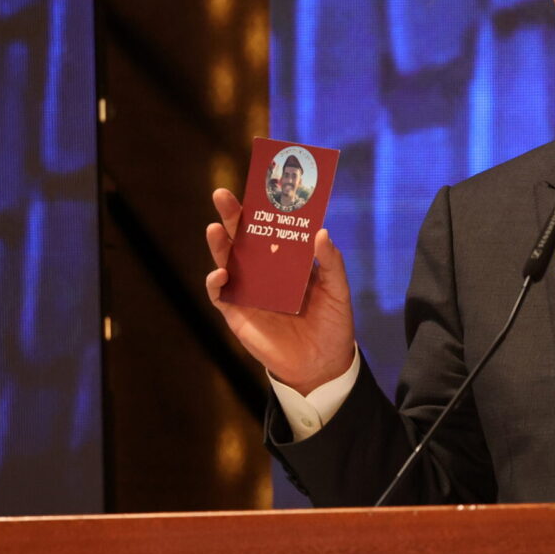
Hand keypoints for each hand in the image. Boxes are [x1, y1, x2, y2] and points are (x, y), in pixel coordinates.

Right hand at [205, 188, 356, 395]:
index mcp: (287, 261)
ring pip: (226, 261)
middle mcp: (264, 272)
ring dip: (219, 244)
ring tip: (216, 228)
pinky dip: (216, 283)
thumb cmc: (333, 324)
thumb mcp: (338, 291)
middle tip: (222, 195)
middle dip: (232, 216)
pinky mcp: (237, 314)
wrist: (323, 365)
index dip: (263, 209)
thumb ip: (331, 263)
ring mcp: (248, 291)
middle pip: (243, 239)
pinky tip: (221, 273)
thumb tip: (321, 233)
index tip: (259, 187)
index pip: (271, 229)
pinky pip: (220, 295)